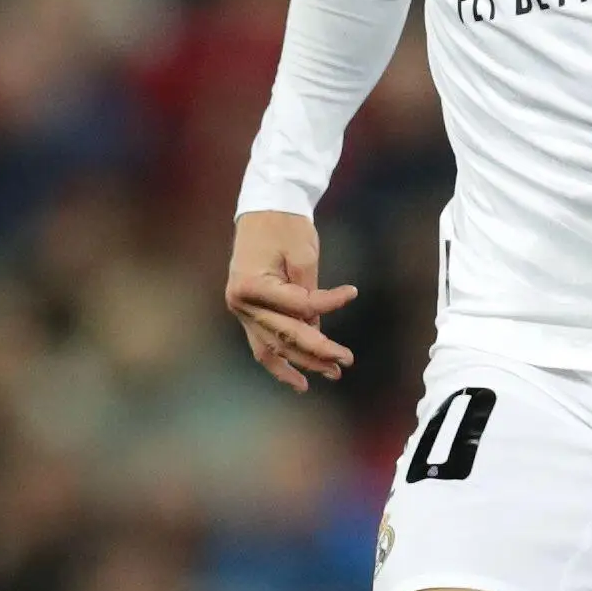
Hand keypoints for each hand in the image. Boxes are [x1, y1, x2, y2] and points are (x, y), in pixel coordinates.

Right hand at [224, 208, 356, 392]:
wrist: (263, 209)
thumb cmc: (283, 226)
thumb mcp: (303, 253)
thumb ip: (310, 293)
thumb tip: (316, 328)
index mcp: (250, 285)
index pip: (297, 306)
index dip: (328, 303)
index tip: (351, 292)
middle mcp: (240, 304)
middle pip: (285, 334)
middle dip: (318, 350)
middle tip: (346, 360)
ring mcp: (241, 312)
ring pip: (273, 348)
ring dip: (303, 363)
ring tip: (331, 374)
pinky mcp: (248, 314)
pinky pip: (263, 345)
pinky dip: (279, 364)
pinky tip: (298, 381)